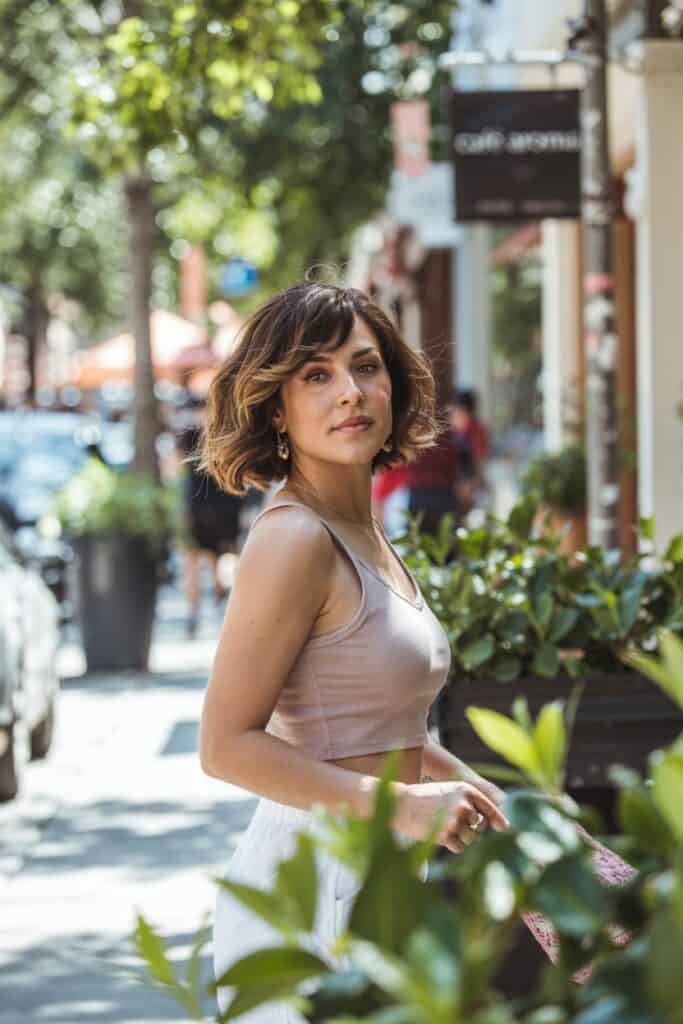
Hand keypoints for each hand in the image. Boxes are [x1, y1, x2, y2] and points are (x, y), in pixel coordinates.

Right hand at [394, 780, 509, 854]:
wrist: (400, 804)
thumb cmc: (425, 798)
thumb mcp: (449, 792)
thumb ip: (471, 803)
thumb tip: (500, 825)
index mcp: (466, 790)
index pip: (490, 808)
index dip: (498, 820)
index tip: (503, 828)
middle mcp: (464, 804)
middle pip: (479, 828)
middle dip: (469, 829)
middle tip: (451, 822)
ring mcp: (455, 820)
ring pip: (470, 839)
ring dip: (460, 838)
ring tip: (443, 828)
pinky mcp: (445, 834)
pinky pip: (459, 847)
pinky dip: (451, 845)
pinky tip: (438, 834)